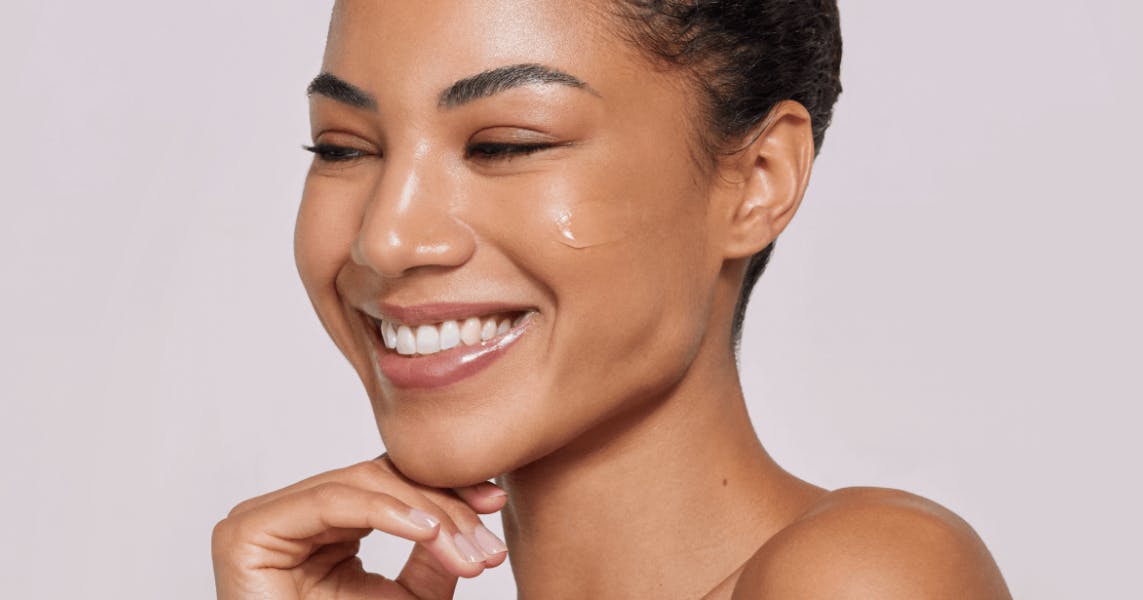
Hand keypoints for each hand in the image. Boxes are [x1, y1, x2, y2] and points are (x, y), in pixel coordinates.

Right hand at [211, 454, 509, 598]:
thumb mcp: (405, 599)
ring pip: (363, 484)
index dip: (445, 488)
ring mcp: (266, 516)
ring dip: (426, 514)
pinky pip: (331, 501)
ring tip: (464, 548)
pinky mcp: (248, 530)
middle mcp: (293, 513)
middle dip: (444, 507)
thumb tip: (476, 511)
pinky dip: (387, 512)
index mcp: (324, 522)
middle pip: (381, 479)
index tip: (496, 502)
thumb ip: (432, 556)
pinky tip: (428, 532)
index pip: (390, 482)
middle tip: (486, 545)